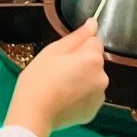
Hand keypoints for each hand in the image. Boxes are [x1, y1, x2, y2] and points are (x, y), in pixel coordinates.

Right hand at [5, 21, 108, 136]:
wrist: (33, 114)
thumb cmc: (39, 80)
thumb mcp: (54, 51)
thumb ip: (78, 36)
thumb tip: (93, 23)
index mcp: (93, 58)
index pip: (94, 41)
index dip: (77, 46)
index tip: (62, 56)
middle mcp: (102, 77)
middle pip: (94, 61)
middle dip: (81, 62)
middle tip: (58, 71)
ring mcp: (99, 96)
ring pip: (92, 78)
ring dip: (82, 79)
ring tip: (60, 86)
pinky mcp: (94, 111)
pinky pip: (90, 95)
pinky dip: (81, 95)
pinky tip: (64, 98)